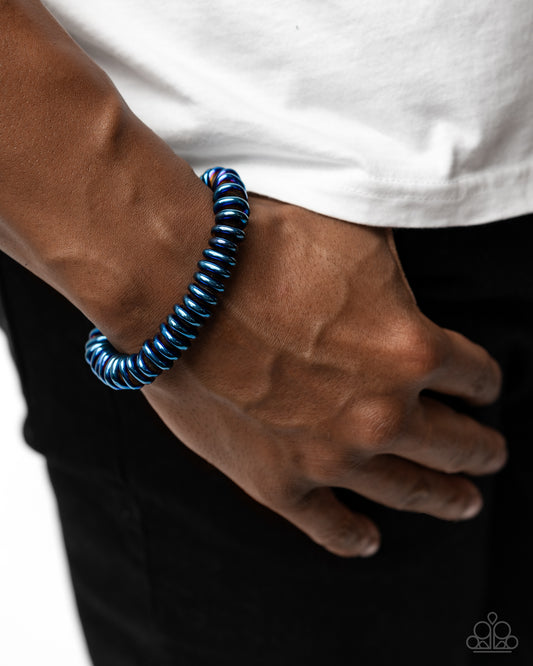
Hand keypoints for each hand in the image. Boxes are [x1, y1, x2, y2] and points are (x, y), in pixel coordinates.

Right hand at [138, 194, 506, 557]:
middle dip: (479, 449)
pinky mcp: (279, 482)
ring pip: (410, 490)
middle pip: (456, 442)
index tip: (479, 387)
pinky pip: (330, 524)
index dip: (482, 381)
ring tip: (463, 502)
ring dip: (444, 497)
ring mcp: (332, 457)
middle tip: (490, 454)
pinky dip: (353, 536)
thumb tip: (403, 283)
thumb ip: (396, 271)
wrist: (179, 287)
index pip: (474, 375)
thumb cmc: (261, 250)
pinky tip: (369, 540)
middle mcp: (382, 413)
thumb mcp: (356, 234)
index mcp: (411, 350)